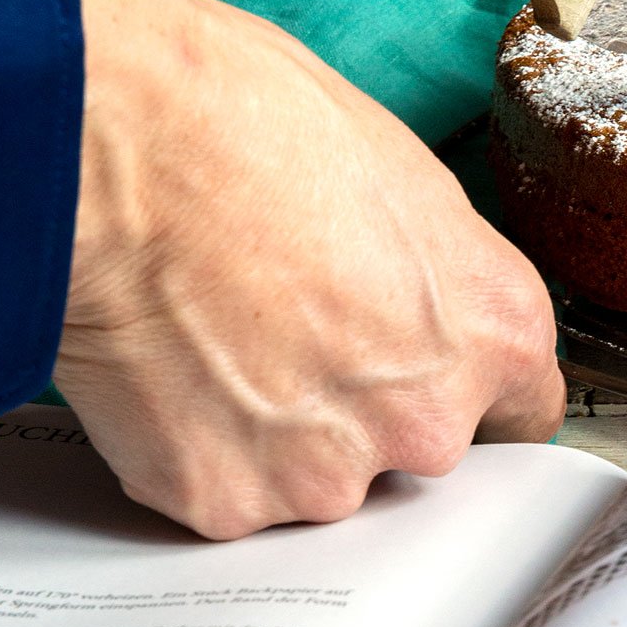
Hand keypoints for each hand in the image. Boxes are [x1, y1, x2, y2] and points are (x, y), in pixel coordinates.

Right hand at [58, 0, 565, 538]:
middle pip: (413, 449)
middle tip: (285, 331)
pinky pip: (222, 491)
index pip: (520, 411)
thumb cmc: (239, 123)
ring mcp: (324, 474)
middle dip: (361, 408)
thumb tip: (416, 302)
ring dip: (275, 435)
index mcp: (493, 330)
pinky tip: (167, 371)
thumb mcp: (394, 175)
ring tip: (213, 339)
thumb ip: (432, 274)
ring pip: (315, 478)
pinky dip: (195, 449)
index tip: (425, 381)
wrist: (106, 148)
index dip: (463, 390)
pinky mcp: (225, 503)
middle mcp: (426, 420)